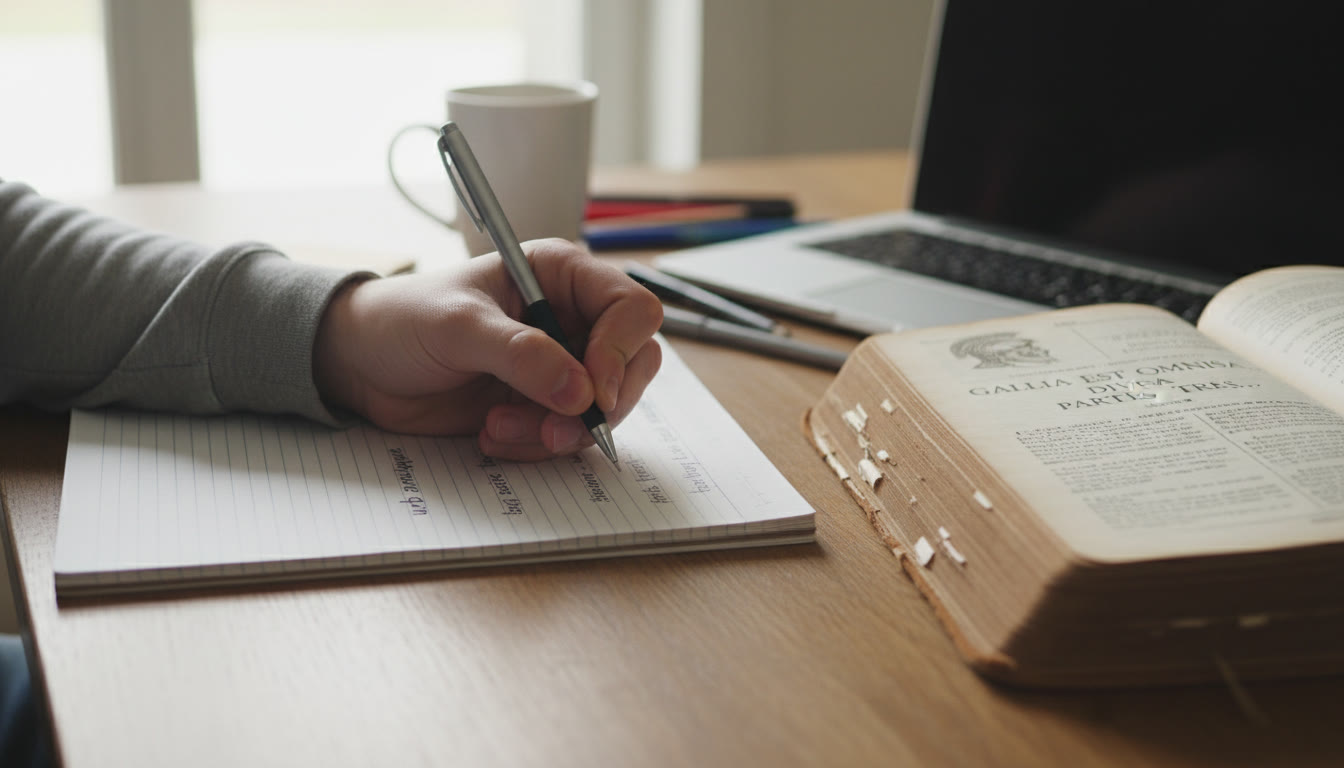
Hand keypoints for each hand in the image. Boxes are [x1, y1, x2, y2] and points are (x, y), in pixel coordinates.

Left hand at [313, 239, 662, 459]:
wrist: (363, 365)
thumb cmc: (404, 321)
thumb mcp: (459, 327)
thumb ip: (520, 354)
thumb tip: (581, 392)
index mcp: (562, 275)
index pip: (632, 308)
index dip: (622, 351)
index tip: (593, 392)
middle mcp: (573, 319)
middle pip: (635, 365)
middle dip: (598, 406)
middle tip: (552, 430)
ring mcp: (563, 366)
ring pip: (606, 410)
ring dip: (558, 433)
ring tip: (498, 427)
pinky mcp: (545, 406)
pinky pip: (571, 436)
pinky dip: (537, 446)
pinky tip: (492, 435)